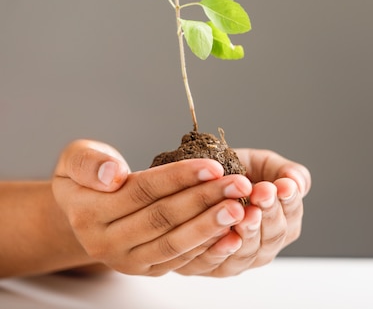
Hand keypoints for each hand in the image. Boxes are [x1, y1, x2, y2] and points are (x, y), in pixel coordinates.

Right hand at [52, 140, 251, 275]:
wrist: (80, 214)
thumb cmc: (87, 178)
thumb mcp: (76, 160)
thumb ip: (89, 162)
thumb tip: (113, 175)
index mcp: (88, 212)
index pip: (142, 192)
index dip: (180, 178)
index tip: (214, 165)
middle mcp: (105, 243)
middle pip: (163, 218)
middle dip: (205, 199)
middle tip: (239, 185)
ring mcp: (127, 261)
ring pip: (175, 244)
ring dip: (211, 226)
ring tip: (240, 208)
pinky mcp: (148, 269)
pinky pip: (182, 261)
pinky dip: (208, 249)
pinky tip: (233, 235)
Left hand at [174, 148, 310, 276]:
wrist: (192, 183)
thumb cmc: (231, 174)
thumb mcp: (259, 163)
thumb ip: (281, 169)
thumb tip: (298, 182)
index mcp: (284, 220)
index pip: (293, 213)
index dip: (290, 199)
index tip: (284, 185)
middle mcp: (267, 244)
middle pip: (275, 234)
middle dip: (270, 212)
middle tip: (263, 193)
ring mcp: (242, 260)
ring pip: (250, 252)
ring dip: (249, 232)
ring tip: (245, 213)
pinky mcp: (213, 268)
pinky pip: (218, 263)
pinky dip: (221, 250)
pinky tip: (223, 233)